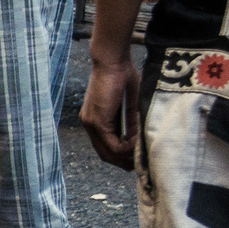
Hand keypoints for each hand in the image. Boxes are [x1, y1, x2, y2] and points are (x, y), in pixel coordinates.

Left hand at [79, 50, 139, 169]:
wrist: (112, 61)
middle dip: (122, 163)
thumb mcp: (128, 104)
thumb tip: (136, 141)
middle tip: (137, 166)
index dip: (119, 156)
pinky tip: (136, 144)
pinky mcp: (96, 122)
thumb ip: (129, 122)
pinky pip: (112, 145)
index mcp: (94, 119)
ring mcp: (90, 124)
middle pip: (104, 154)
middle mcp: (88, 124)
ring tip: (139, 157)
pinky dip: (126, 148)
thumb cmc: (121, 75)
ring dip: (125, 158)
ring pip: (107, 153)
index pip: (104, 146)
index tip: (134, 159)